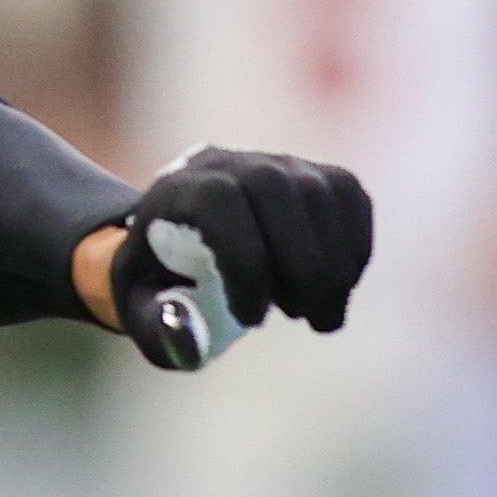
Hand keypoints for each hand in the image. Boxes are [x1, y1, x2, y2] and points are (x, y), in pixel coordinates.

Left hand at [106, 145, 374, 371]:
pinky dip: (355, 244)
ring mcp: (276, 162)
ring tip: (323, 318)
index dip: (243, 263)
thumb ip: (157, 329)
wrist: (181, 239)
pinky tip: (341, 289)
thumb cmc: (161, 280)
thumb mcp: (141, 310)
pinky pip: (350, 195)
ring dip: (333, 263)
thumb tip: (186, 333)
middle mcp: (229, 163)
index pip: (219, 203)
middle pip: (275, 190)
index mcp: (177, 189)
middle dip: (298, 264)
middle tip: (300, 317)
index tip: (251, 319)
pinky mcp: (314, 174)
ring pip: (320, 193)